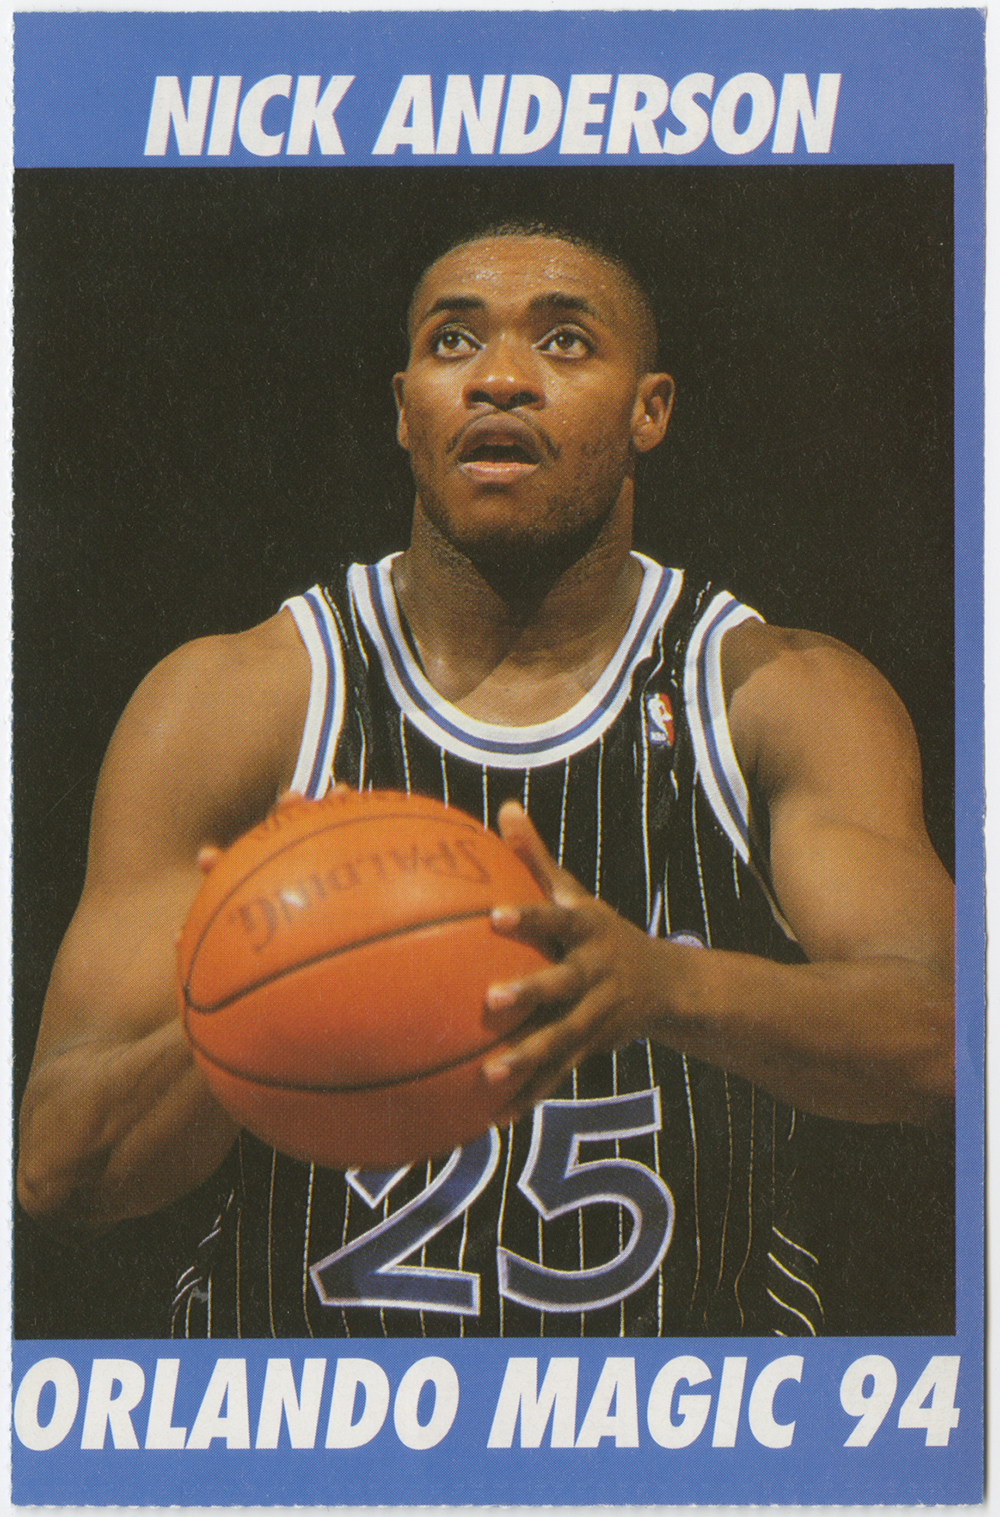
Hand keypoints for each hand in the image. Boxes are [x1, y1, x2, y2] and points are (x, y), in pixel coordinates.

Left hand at [482, 802, 669, 1122]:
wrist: (665, 986)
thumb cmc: (598, 931)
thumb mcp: (575, 894)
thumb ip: (536, 857)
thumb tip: (503, 807)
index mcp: (586, 933)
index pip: (556, 921)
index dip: (529, 919)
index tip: (494, 918)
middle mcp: (594, 975)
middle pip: (561, 985)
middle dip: (529, 993)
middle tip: (490, 1002)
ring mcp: (596, 1016)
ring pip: (560, 1039)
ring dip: (527, 1059)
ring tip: (488, 1075)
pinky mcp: (591, 1049)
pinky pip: (557, 1075)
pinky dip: (528, 1096)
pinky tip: (491, 1118)